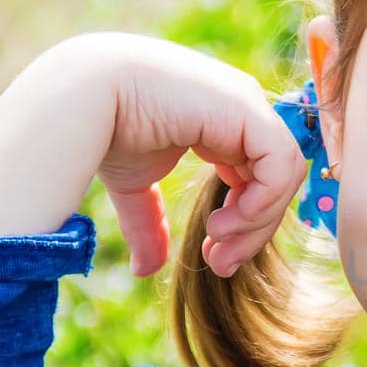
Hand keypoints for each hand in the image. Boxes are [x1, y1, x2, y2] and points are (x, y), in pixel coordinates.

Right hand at [78, 32, 305, 277]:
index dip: (244, 224)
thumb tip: (145, 269)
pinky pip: (279, 164)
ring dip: (257, 220)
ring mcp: (247, 106)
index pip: (258, 180)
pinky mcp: (247, 108)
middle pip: (275, 182)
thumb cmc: (103, 128)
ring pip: (283, 176)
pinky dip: (263, 200)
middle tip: (220, 264)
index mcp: (222, 125)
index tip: (213, 257)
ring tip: (217, 239)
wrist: (83, 96)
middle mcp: (242, 113)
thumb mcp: (135, 186)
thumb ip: (149, 223)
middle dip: (253, 231)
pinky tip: (229, 220)